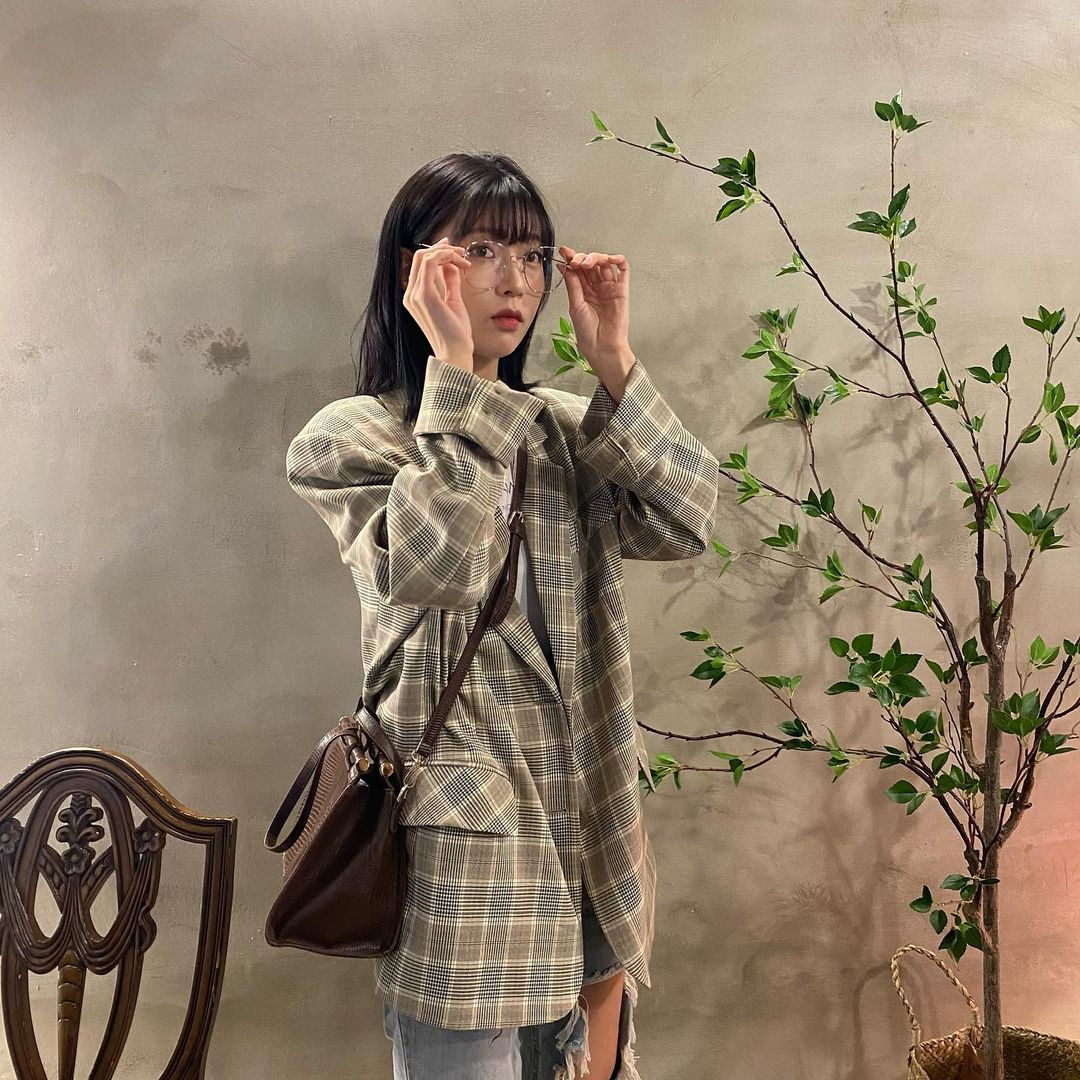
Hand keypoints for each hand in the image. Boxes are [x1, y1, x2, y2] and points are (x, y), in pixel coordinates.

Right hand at [403, 236, 474, 369]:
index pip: (420, 264)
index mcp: (414, 296)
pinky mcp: (424, 295)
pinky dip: (446, 256)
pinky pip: (430, 263)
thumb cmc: (455, 332)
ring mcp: (415, 294)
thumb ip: (449, 282)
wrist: (455, 352)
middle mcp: (411, 294)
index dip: (437, 252)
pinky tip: (460, 261)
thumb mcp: (453, 300)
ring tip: (464, 258)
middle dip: (442, 248)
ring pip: (425, 256)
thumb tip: (451, 264)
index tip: (456, 251)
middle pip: (419, 256)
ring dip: (446, 252)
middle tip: (462, 252)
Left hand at [557, 246, 631, 372]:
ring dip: (595, 257)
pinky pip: (623, 270)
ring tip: (586, 263)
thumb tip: (564, 265)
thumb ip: (572, 284)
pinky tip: (607, 259)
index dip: (571, 258)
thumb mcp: (575, 305)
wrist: (602, 346)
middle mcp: (596, 287)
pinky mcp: (621, 289)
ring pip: (604, 263)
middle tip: (575, 261)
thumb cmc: (588, 332)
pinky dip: (616, 260)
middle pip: (590, 264)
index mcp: (583, 291)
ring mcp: (609, 287)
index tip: (563, 251)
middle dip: (581, 258)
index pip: (578, 269)